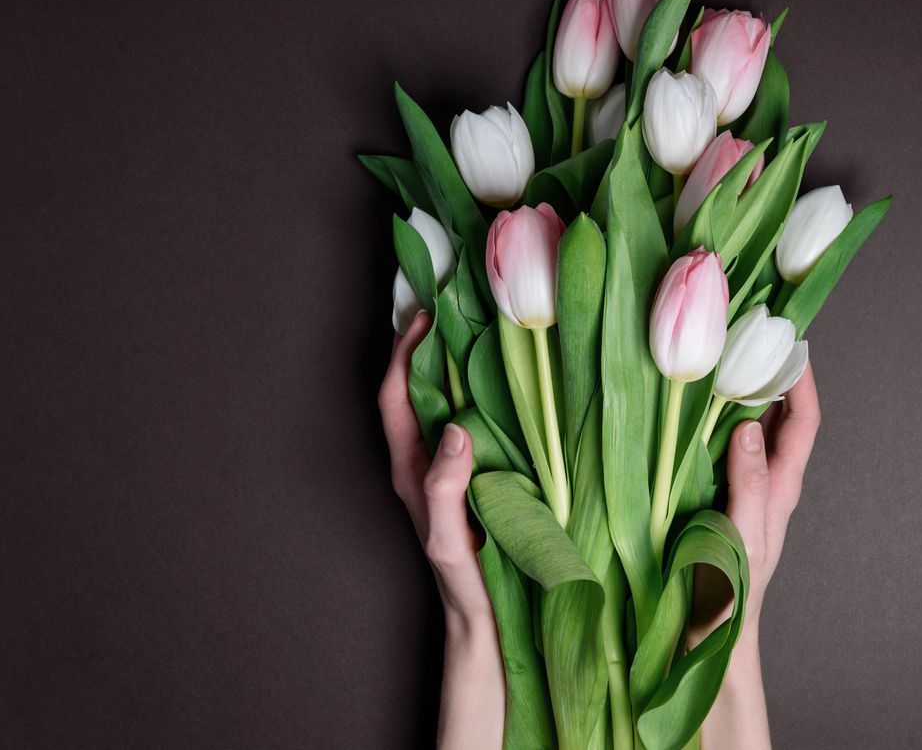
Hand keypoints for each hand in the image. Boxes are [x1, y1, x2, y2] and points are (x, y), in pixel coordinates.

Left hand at [378, 312, 504, 748]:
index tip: (428, 311)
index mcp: (411, 469)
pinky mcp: (479, 479)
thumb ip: (444, 487)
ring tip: (487, 327)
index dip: (407, 351)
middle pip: (420, 390)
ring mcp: (453, 470)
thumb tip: (456, 427)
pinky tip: (516, 384)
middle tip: (460, 303)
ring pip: (449, 404)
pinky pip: (478, 424)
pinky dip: (489, 395)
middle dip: (432, 344)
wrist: (485, 625)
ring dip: (461, 365)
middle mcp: (427, 462)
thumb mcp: (448, 539)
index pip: (398, 396)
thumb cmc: (462, 585)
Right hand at [689, 364, 821, 748]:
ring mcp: (733, 490)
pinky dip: (703, 421)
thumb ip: (749, 485)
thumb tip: (748, 427)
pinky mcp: (706, 498)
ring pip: (741, 430)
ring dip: (734, 393)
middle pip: (774, 416)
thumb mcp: (744, 538)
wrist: (704, 642)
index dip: (802, 380)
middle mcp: (761, 482)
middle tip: (745, 332)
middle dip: (767, 373)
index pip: (803, 422)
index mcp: (780, 488)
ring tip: (715, 355)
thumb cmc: (729, 597)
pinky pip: (710, 449)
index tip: (791, 340)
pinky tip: (682, 406)